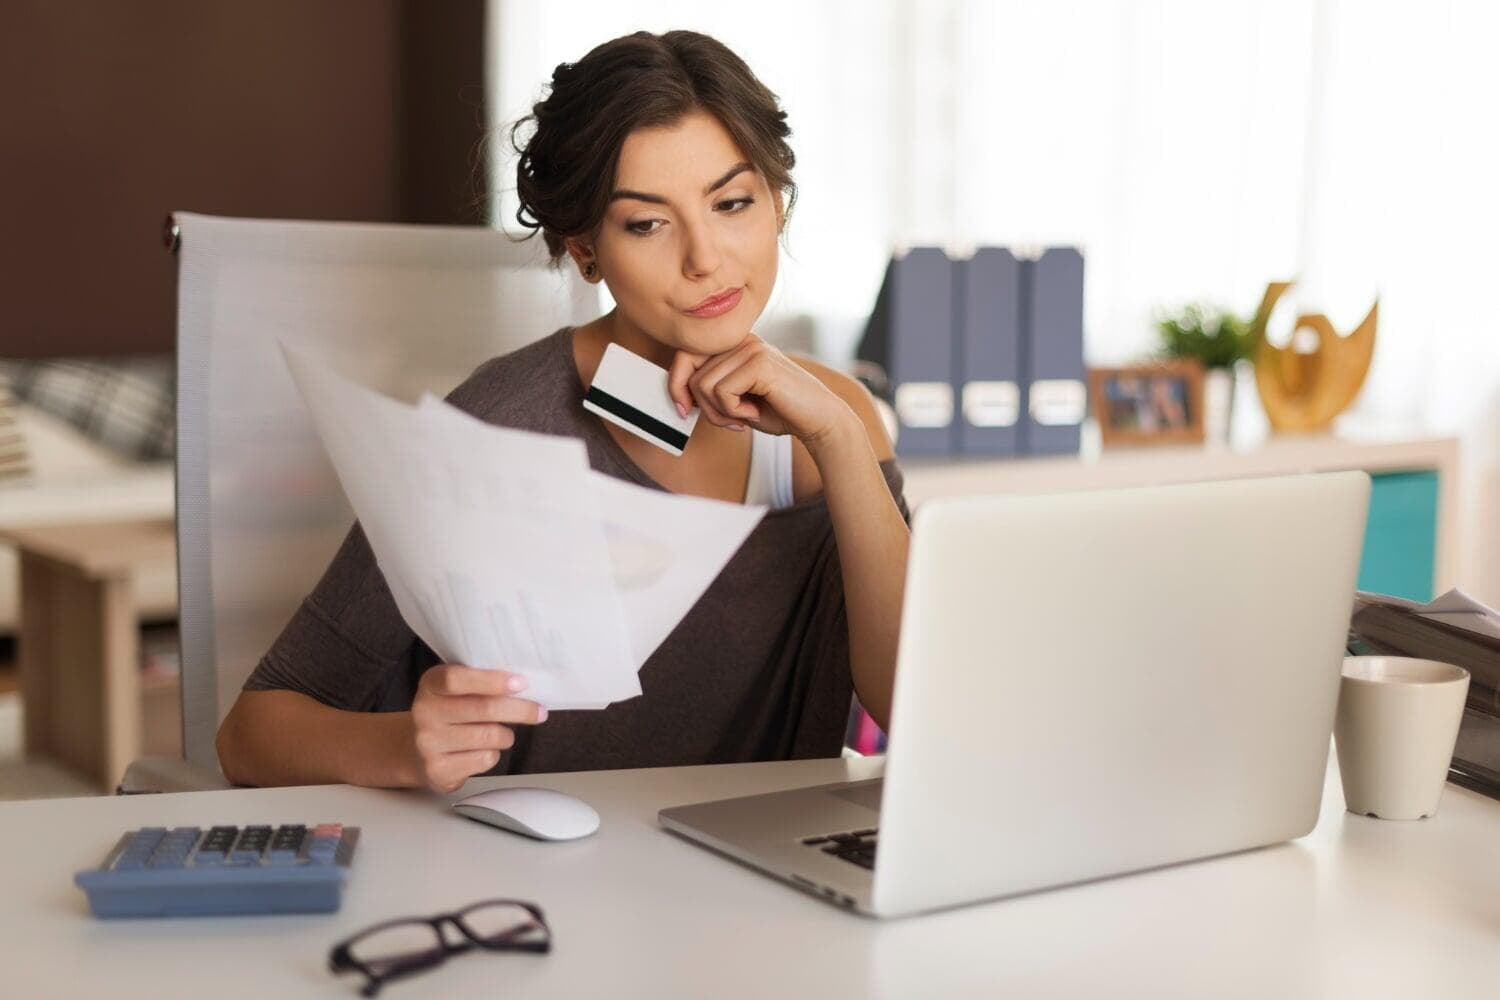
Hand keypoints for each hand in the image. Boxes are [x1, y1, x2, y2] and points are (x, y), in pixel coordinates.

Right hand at [409, 664, 547, 793]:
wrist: (415, 751)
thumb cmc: (450, 714)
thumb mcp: (456, 691)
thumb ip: (482, 683)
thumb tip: (525, 687)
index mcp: (431, 685)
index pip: (457, 679)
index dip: (492, 681)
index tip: (521, 683)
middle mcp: (424, 712)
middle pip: (483, 708)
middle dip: (520, 710)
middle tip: (539, 711)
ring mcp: (428, 743)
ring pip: (489, 736)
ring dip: (506, 735)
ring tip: (501, 733)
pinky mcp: (438, 770)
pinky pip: (484, 759)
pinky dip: (493, 754)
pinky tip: (483, 750)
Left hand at [667, 333, 855, 446]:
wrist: (820, 420)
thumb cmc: (781, 412)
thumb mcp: (737, 400)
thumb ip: (711, 391)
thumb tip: (678, 394)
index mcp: (736, 345)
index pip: (686, 355)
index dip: (676, 384)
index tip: (683, 410)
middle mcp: (742, 340)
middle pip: (691, 373)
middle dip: (703, 407)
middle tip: (727, 421)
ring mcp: (751, 348)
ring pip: (703, 385)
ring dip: (719, 413)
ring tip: (744, 417)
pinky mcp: (759, 362)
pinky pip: (721, 392)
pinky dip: (733, 412)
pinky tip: (754, 413)